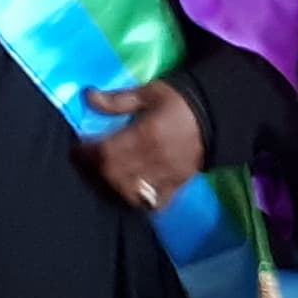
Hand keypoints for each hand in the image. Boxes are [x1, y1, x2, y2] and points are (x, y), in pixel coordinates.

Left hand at [76, 81, 207, 211]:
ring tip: (100, 179)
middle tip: (83, 164)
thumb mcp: (150, 92)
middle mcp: (153, 160)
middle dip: (92, 172)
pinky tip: (127, 194)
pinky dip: (137, 203)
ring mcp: (165, 177)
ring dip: (109, 189)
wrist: (219, 114)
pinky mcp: (177, 186)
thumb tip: (89, 97)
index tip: (77, 148)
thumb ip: (119, 100)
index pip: (105, 152)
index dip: (85, 153)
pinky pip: (153, 204)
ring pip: (129, 193)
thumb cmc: (181, 100)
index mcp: (145, 135)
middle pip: (113, 176)